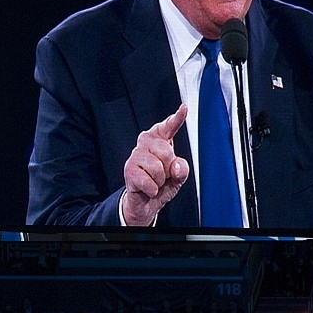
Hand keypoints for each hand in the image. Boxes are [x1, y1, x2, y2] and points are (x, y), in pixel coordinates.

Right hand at [119, 104, 189, 226]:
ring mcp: (135, 157)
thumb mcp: (179, 176)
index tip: (184, 108)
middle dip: (168, 167)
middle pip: (165, 151)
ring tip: (155, 182)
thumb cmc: (162, 185)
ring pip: (156, 167)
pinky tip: (149, 189)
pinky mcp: (129, 171)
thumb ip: (182, 168)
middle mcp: (145, 145)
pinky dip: (153, 189)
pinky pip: (148, 181)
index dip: (176, 118)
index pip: (168, 127)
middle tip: (164, 175)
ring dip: (160, 181)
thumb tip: (174, 166)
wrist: (146, 203)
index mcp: (159, 141)